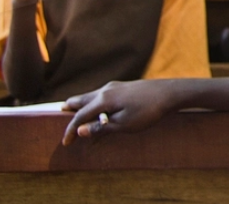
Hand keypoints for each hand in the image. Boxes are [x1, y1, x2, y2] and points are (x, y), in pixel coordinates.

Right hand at [62, 79, 176, 144]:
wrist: (169, 92)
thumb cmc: (147, 111)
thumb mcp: (124, 125)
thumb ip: (101, 128)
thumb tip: (79, 131)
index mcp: (103, 100)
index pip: (79, 116)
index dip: (70, 131)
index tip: (65, 143)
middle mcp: (105, 90)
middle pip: (81, 99)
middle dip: (70, 109)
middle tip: (59, 114)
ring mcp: (115, 86)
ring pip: (91, 95)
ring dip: (82, 104)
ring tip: (75, 110)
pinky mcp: (123, 86)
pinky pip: (101, 94)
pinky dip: (94, 102)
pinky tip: (99, 107)